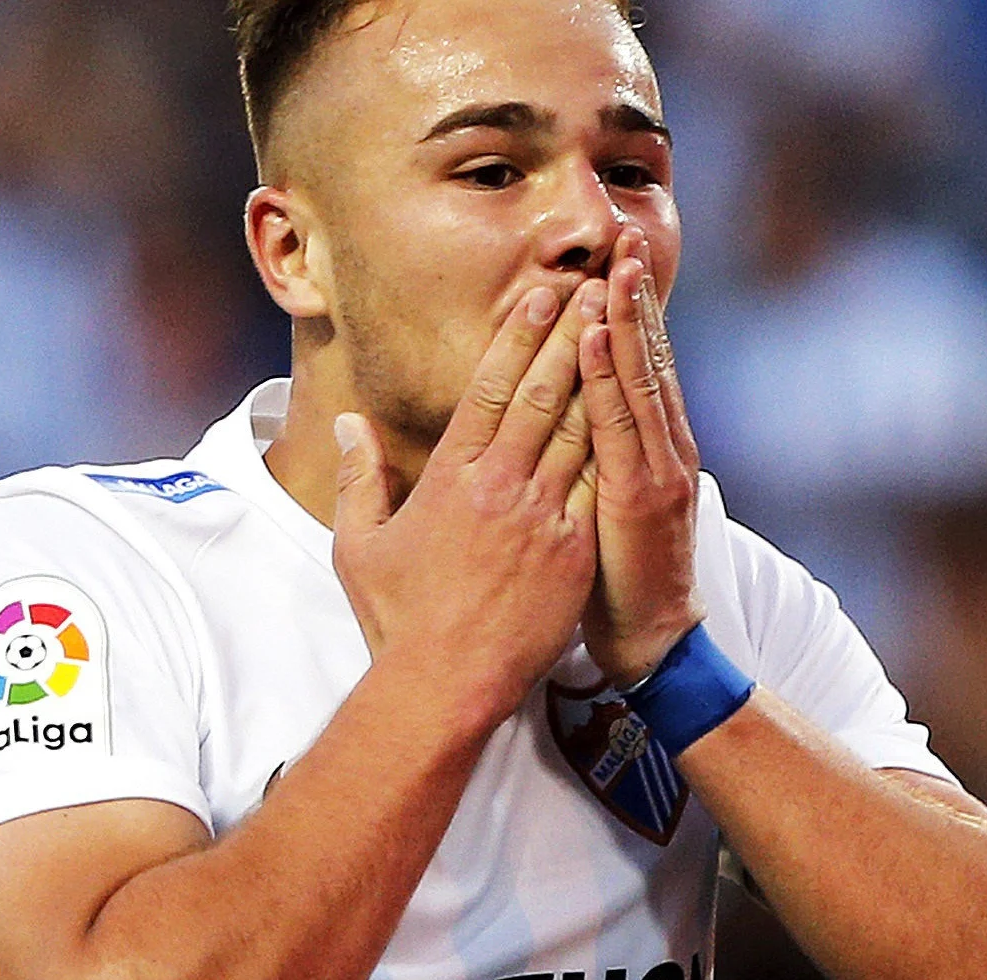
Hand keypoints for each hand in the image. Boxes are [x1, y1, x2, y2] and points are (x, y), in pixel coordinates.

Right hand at [330, 276, 603, 726]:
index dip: (517, 340)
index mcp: (450, 480)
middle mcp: (501, 487)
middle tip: (595, 289)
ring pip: (581, 429)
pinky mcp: (575, 549)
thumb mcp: (359, 546)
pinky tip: (636, 406)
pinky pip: (602, 482)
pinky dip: (619, 439)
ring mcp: (544, 517)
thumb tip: (350, 426)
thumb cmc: (397, 619)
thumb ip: (360, 478)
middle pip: (543, 395)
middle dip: (571, 336)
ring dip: (603, 374)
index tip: (540, 299)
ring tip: (620, 330)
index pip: (488, 392)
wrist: (445, 682)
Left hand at [575, 226, 702, 678]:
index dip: (623, 318)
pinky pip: (622, 425)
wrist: (648, 639)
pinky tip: (598, 337)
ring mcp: (656, 466)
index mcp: (643, 449)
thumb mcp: (597, 508)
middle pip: (645, 360)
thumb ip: (587, 463)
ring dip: (627, 321)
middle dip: (634, 302)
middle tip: (620, 244)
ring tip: (612, 270)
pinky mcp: (643, 494)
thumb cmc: (610, 578)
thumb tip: (566, 427)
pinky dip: (612, 377)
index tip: (605, 268)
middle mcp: (659, 447)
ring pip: (639, 379)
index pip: (633, 369)